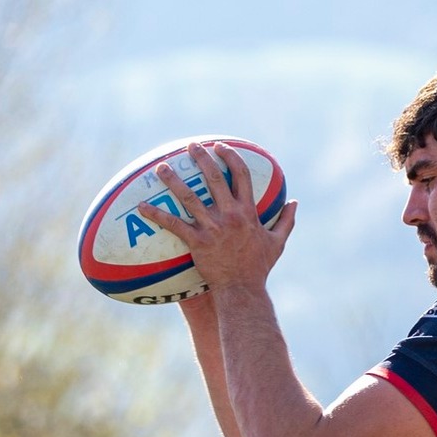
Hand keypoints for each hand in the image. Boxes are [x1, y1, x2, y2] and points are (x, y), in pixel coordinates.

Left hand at [135, 142, 297, 293]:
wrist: (242, 291)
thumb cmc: (259, 268)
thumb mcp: (277, 242)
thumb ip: (286, 220)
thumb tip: (295, 202)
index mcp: (248, 212)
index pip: (241, 175)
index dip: (230, 157)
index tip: (220, 145)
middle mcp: (230, 215)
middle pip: (214, 179)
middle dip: (202, 158)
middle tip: (191, 146)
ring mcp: (212, 228)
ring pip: (189, 197)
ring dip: (174, 180)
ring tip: (161, 167)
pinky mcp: (197, 242)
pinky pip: (174, 225)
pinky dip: (157, 214)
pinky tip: (142, 205)